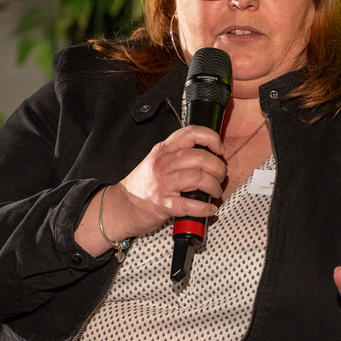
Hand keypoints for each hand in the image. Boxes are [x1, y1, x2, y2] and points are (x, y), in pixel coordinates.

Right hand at [75, 125, 225, 254]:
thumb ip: (177, 156)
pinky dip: (205, 208)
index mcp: (163, 150)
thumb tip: (208, 156)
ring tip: (215, 191)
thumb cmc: (141, 186)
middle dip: (218, 167)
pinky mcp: (164, 205)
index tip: (219, 148)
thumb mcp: (156, 162)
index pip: (191, 133)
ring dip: (214, 186)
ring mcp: (162, 184)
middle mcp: (162, 164)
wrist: (120, 207)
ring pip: (199, 178)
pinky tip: (209, 208)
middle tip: (220, 175)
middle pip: (201, 157)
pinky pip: (192, 204)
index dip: (211, 138)